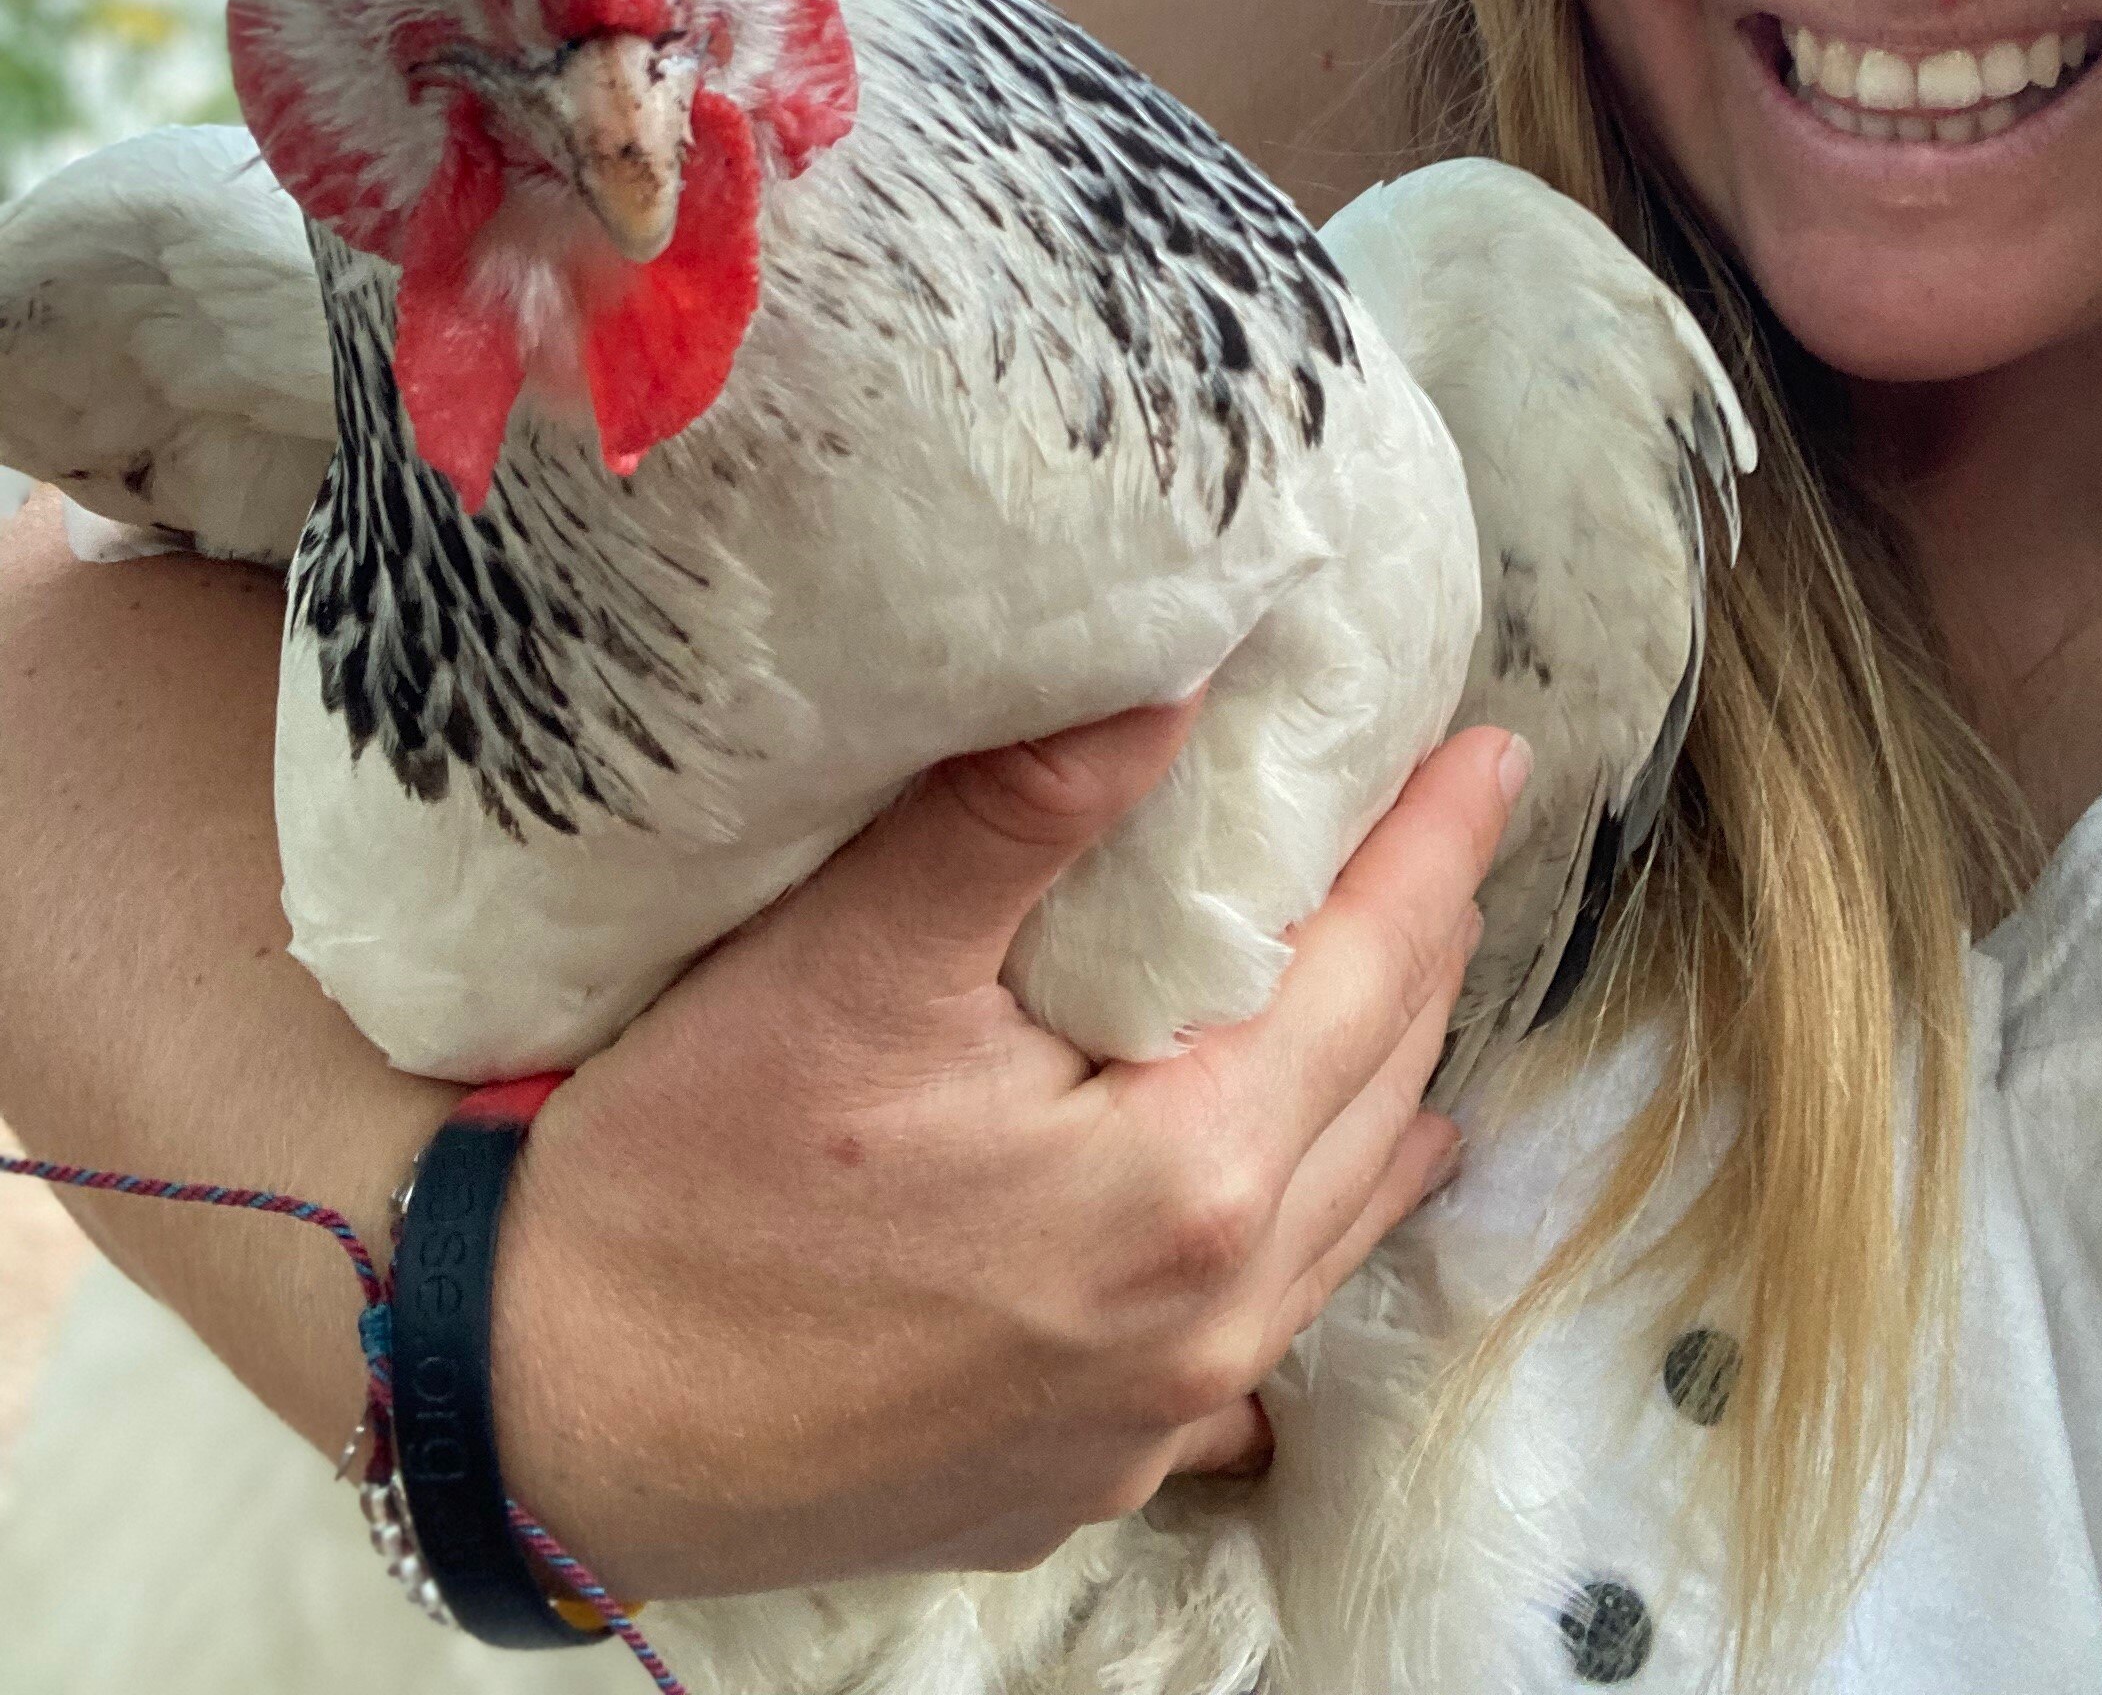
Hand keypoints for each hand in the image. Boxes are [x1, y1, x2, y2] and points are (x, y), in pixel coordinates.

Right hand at [491, 696, 1523, 1597]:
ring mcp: (1152, 1426)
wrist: (550, 1414)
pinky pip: (1259, 1341)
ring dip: (1381, 1095)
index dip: (1441, 849)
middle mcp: (1206, 1327)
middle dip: (1428, 953)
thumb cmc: (688, 1185)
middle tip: (1452, 837)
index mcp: (1185, 1186)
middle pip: (1380, 1098)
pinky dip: (1304, 1232)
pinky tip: (1294, 1198)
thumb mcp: (851, 965)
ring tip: (1406, 990)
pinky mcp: (1086, 1476)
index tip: (1500, 756)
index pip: (1374, 973)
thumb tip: (1174, 676)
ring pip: (1336, 1231)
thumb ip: (1021, 817)